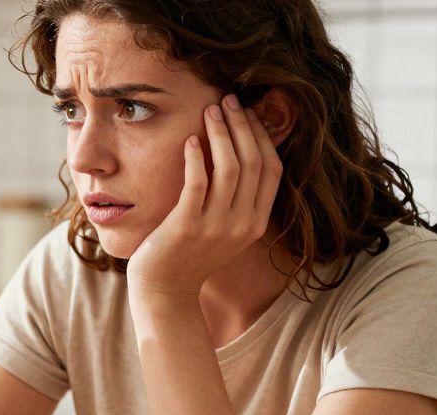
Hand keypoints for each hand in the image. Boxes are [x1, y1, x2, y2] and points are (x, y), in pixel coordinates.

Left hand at [126, 94, 282, 298]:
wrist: (164, 291)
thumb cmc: (189, 254)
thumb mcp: (224, 228)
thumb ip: (236, 198)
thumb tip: (238, 151)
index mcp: (256, 222)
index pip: (272, 168)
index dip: (262, 136)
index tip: (247, 112)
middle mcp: (242, 224)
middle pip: (253, 161)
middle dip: (242, 125)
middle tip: (227, 100)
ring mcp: (216, 227)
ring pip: (229, 168)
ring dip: (220, 133)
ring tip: (209, 111)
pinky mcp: (187, 226)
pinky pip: (197, 182)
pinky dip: (195, 156)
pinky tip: (189, 139)